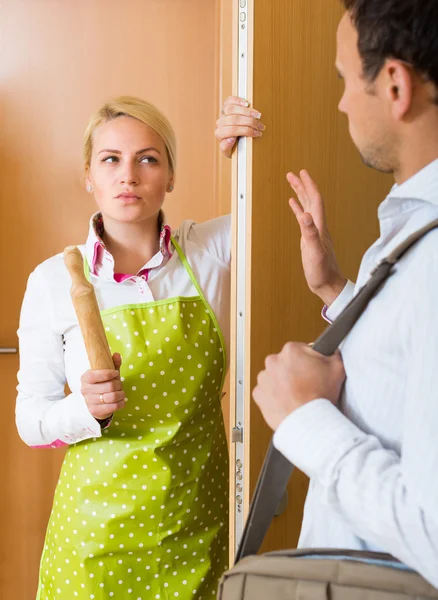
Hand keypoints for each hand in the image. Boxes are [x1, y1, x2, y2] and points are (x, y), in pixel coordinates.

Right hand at [81, 353, 125, 419]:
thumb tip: (116, 354)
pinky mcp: (95, 411)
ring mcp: (89, 401)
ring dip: (121, 394)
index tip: (115, 373)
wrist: (95, 404)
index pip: (95, 375)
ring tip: (121, 393)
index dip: (108, 374)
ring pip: (113, 397)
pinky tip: (121, 400)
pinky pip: (114, 406)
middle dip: (119, 384)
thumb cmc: (102, 385)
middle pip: (109, 386)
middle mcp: (85, 390)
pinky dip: (121, 403)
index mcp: (85, 378)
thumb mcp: (107, 374)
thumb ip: (112, 364)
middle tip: (119, 384)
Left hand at [215, 96, 264, 157]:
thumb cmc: (231, 147)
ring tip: (258, 116)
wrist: (230, 140)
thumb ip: (227, 148)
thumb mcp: (229, 152)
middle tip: (260, 126)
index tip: (256, 134)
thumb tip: (230, 139)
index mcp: (219, 134)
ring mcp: (222, 114)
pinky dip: (238, 101)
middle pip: (234, 119)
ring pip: (231, 109)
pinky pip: (229, 100)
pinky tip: (247, 104)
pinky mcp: (226, 106)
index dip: (245, 131)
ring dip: (247, 112)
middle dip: (250, 122)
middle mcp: (219, 123)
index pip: (232, 130)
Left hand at [253, 342, 345, 430]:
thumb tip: (331, 351)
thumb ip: (334, 354)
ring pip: (274, 377)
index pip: (299, 350)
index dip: (308, 361)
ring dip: (282, 383)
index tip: (312, 371)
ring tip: (296, 395)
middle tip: (306, 385)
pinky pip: (266, 392)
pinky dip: (274, 396)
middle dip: (294, 371)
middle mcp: (273, 361)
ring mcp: (264, 378)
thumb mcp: (337, 368)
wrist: (307, 421)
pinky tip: (287, 402)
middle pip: (285, 363)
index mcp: (291, 350)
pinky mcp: (258, 394)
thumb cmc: (321, 395)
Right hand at [287, 170, 346, 305]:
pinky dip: (298, 209)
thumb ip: (310, 233)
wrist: (328, 284)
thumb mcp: (314, 251)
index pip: (315, 200)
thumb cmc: (321, 271)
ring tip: (292, 183)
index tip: (302, 173)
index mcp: (319, 227)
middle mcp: (318, 226)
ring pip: (307, 207)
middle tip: (293, 174)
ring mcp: (314, 232)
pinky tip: (294, 205)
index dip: (309, 185)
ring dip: (300, 194)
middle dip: (303, 185)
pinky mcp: (310, 238)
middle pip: (311, 200)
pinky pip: (304, 219)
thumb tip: (304, 214)